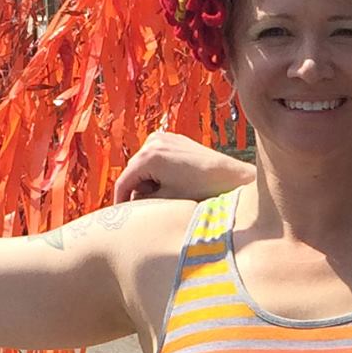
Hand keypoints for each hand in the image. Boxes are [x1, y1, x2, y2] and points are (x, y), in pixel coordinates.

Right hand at [114, 130, 253, 201]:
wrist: (231, 177)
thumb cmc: (202, 190)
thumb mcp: (167, 200)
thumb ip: (143, 200)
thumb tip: (129, 202)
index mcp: (149, 157)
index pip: (124, 181)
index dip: (120, 200)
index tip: (120, 215)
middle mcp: (153, 142)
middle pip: (133, 171)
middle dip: (137, 189)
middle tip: (149, 208)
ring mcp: (164, 137)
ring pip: (144, 164)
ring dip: (148, 179)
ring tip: (167, 194)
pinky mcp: (174, 139)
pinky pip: (157, 157)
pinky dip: (158, 170)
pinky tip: (174, 182)